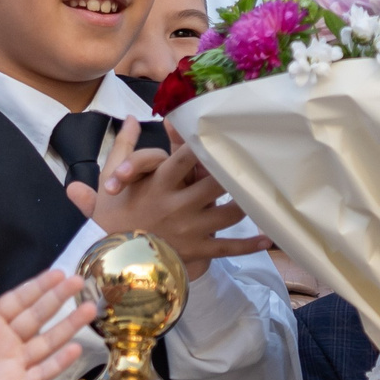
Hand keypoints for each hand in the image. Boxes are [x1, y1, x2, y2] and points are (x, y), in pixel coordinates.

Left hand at [0, 268, 96, 379]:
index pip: (21, 300)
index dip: (39, 286)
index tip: (58, 273)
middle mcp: (7, 339)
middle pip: (38, 316)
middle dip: (58, 299)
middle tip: (79, 281)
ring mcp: (13, 361)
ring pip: (47, 341)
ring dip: (68, 326)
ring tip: (89, 309)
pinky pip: (41, 372)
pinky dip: (59, 362)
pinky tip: (75, 347)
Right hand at [67, 124, 271, 281]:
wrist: (111, 262)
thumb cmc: (111, 216)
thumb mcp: (111, 177)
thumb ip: (125, 146)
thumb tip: (133, 117)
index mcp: (158, 184)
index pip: (187, 157)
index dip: (208, 144)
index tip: (226, 133)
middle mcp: (177, 205)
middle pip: (217, 183)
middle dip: (236, 172)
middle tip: (256, 160)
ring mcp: (189, 229)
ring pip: (230, 213)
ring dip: (248, 203)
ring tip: (265, 191)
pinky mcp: (196, 250)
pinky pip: (228, 247)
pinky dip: (249, 245)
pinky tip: (268, 239)